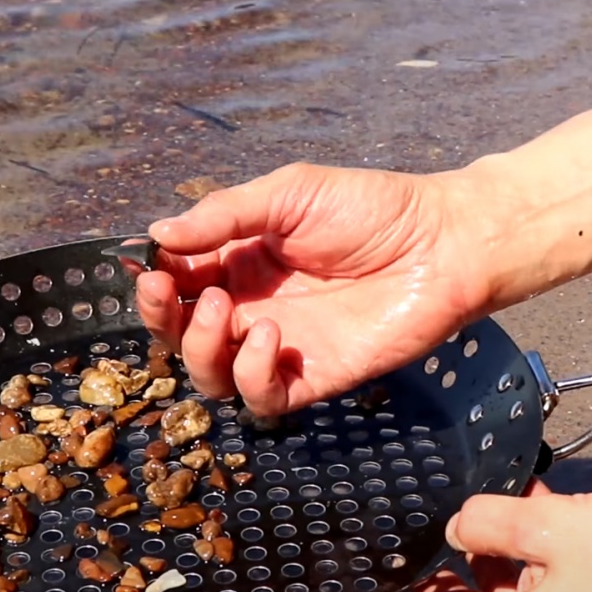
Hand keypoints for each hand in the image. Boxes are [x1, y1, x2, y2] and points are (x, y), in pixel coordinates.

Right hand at [136, 162, 496, 415]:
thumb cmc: (372, 209)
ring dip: (200, 348)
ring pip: (211, 374)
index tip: (149, 268)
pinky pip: (261, 398)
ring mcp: (280, 347)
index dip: (153, 281)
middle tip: (172, 292)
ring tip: (227, 310)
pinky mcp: (312, 378)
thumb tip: (157, 233)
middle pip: (179, 334)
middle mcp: (251, 307)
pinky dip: (250, 375)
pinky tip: (268, 338)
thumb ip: (226, 214)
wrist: (443, 243)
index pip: (176, 282)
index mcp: (240, 261)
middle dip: (161, 318)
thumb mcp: (291, 193)